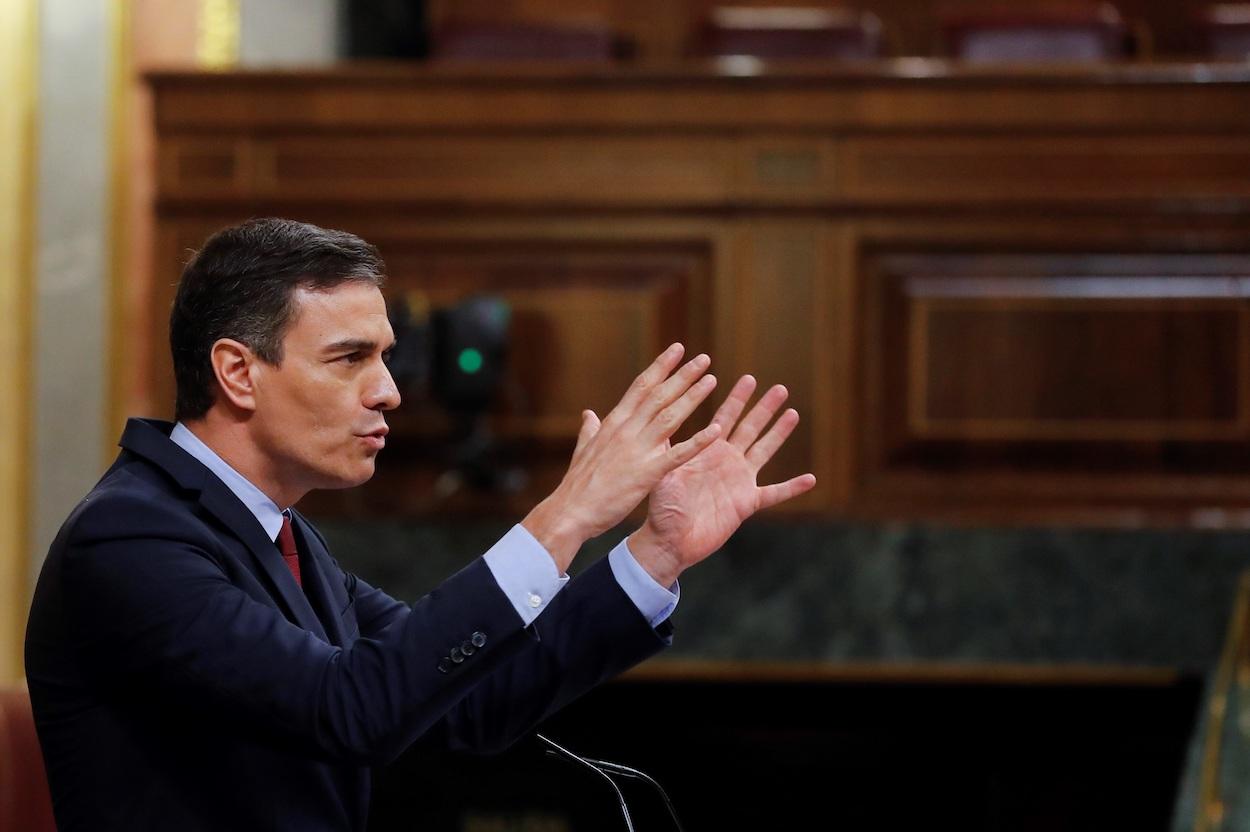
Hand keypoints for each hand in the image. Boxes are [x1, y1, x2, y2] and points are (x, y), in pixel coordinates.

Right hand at [522, 344, 722, 571]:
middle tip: (703, 358)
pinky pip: (678, 454)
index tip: (677, 350)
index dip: (661, 367)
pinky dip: (698, 442)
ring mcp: (637, 450)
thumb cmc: (577, 485)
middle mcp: (626, 430)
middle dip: (682, 375)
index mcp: (613, 423)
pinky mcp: (647, 473)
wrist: (570, 511)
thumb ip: (590, 429)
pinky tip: (716, 431)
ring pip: (670, 416)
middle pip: (659, 395)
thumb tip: (588, 413)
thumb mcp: (583, 449)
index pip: (641, 387)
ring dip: (692, 397)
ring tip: (711, 380)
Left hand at [628, 375, 816, 586]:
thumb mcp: (662, 470)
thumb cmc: (661, 507)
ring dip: (779, 433)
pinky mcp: (746, 503)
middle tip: (780, 388)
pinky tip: (810, 479)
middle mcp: (726, 461)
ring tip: (793, 414)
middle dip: (764, 408)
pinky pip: (774, 494)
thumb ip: (669, 447)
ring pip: (764, 451)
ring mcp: (739, 481)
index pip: (725, 417)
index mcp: (707, 450)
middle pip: (750, 428)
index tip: (750, 379)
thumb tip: (658, 417)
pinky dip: (791, 487)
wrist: (668, 540)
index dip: (738, 398)